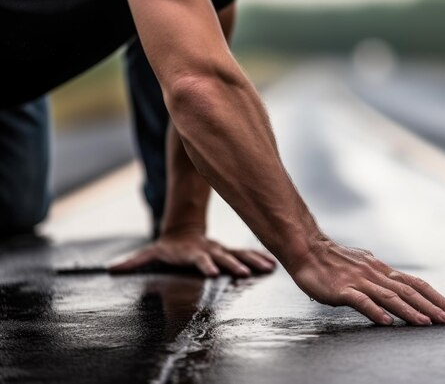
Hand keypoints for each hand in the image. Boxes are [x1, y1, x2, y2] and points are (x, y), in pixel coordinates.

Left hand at [108, 230, 275, 276]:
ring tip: (268, 267)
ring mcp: (221, 250)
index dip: (206, 264)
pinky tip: (272, 264)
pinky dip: (259, 257)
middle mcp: (210, 250)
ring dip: (253, 260)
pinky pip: (247, 253)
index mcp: (192, 252)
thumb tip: (112, 269)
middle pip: (223, 257)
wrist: (182, 231)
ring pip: (240, 253)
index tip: (213, 272)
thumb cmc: (167, 248)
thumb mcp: (150, 253)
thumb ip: (134, 262)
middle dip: (234, 264)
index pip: (200, 258)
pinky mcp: (229, 252)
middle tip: (245, 274)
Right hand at [288, 240, 444, 325]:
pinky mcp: (342, 290)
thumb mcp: (362, 264)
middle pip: (409, 291)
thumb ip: (378, 275)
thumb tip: (394, 282)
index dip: (436, 297)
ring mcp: (359, 282)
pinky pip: (361, 302)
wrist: (307, 249)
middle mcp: (375, 274)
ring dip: (410, 311)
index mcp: (381, 270)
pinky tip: (387, 323)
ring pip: (390, 297)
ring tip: (427, 323)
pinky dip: (376, 312)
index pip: (415, 284)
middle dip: (432, 306)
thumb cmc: (332, 259)